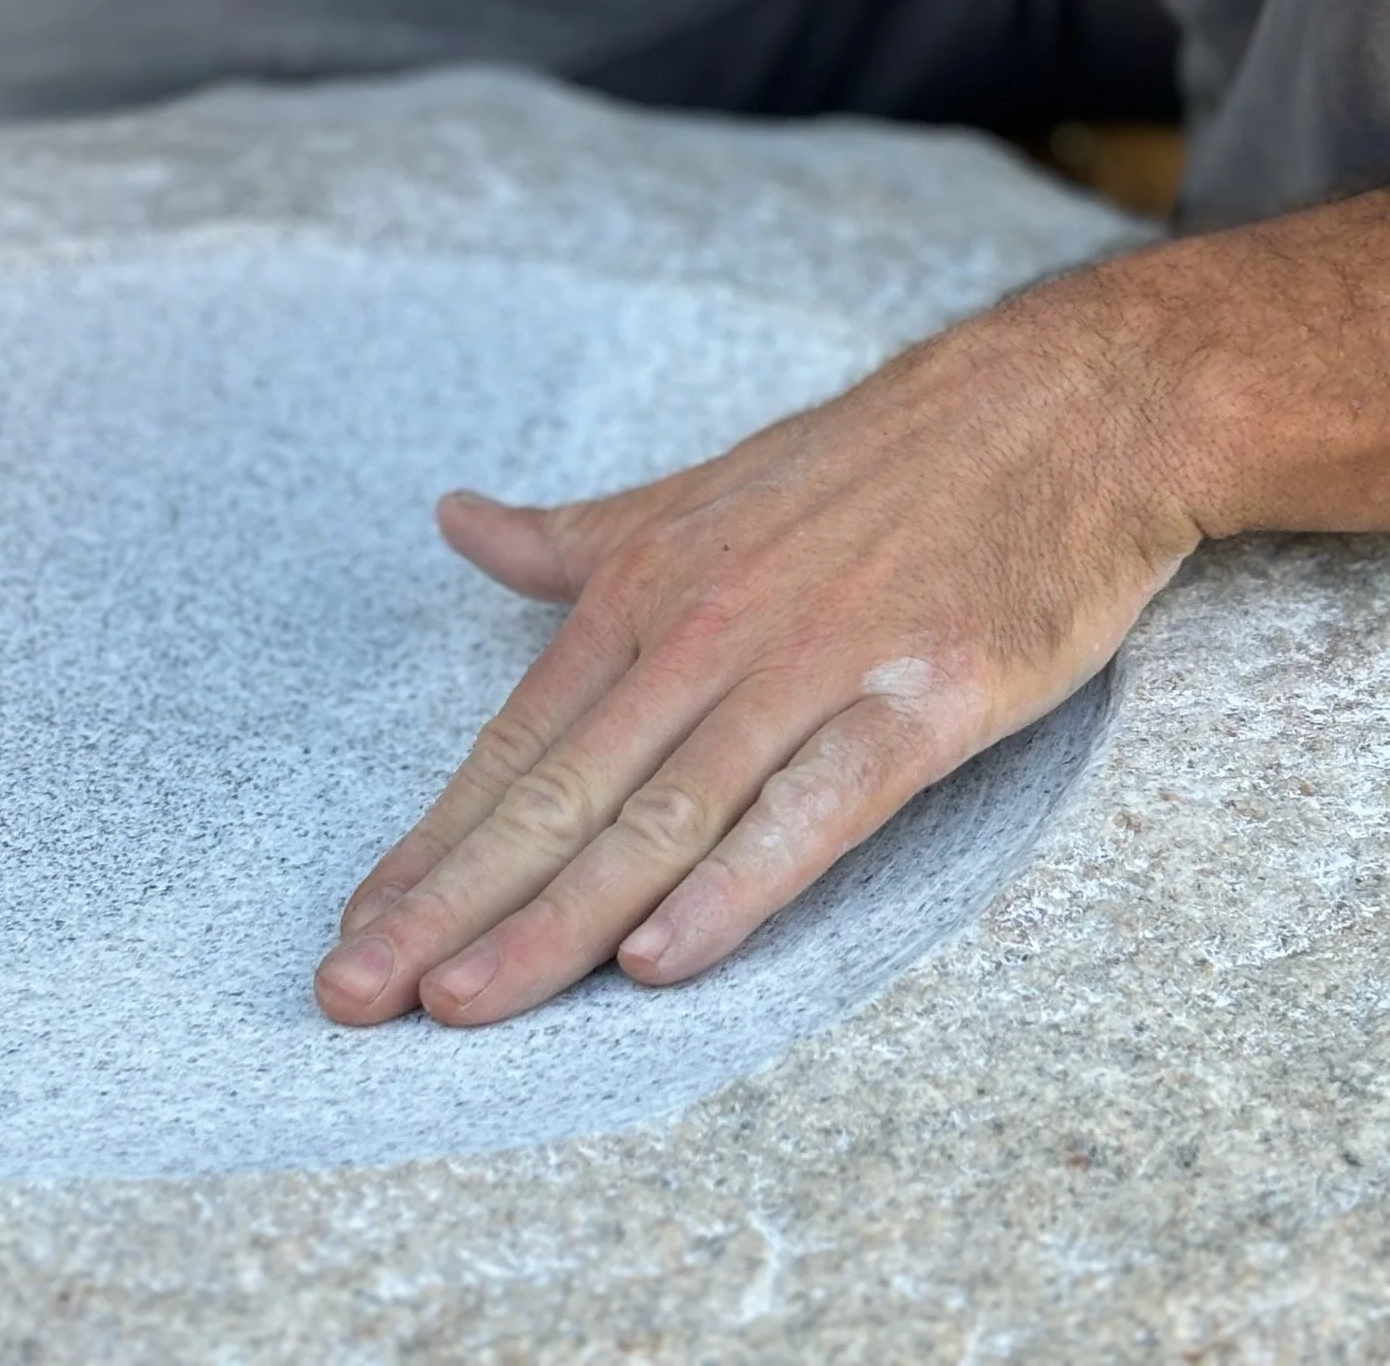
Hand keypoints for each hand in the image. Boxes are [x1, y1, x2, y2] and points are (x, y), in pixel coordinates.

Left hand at [316, 264, 1202, 1027]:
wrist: (1058, 408)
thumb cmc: (871, 465)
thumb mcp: (699, 492)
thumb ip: (574, 537)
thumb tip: (454, 520)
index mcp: (647, 588)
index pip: (518, 744)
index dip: (433, 842)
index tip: (357, 928)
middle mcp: (709, 629)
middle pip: (564, 792)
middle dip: (452, 902)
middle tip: (352, 995)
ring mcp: (816, 662)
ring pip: (665, 814)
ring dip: (557, 917)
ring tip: (463, 1002)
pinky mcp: (925, 697)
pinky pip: (817, 804)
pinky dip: (738, 882)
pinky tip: (663, 958)